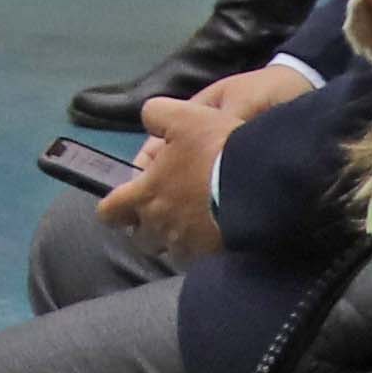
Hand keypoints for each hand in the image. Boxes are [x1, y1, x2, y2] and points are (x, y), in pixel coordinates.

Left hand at [99, 60, 314, 262]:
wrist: (262, 183)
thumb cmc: (215, 150)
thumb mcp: (182, 117)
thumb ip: (156, 115)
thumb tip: (148, 120)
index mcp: (145, 196)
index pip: (109, 213)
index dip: (113, 208)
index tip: (124, 202)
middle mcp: (161, 226)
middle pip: (140, 238)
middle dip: (145, 228)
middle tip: (162, 212)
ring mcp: (189, 244)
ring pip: (171, 251)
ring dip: (175, 240)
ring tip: (191, 225)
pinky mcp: (216, 255)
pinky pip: (200, 258)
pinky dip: (201, 249)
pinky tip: (214, 235)